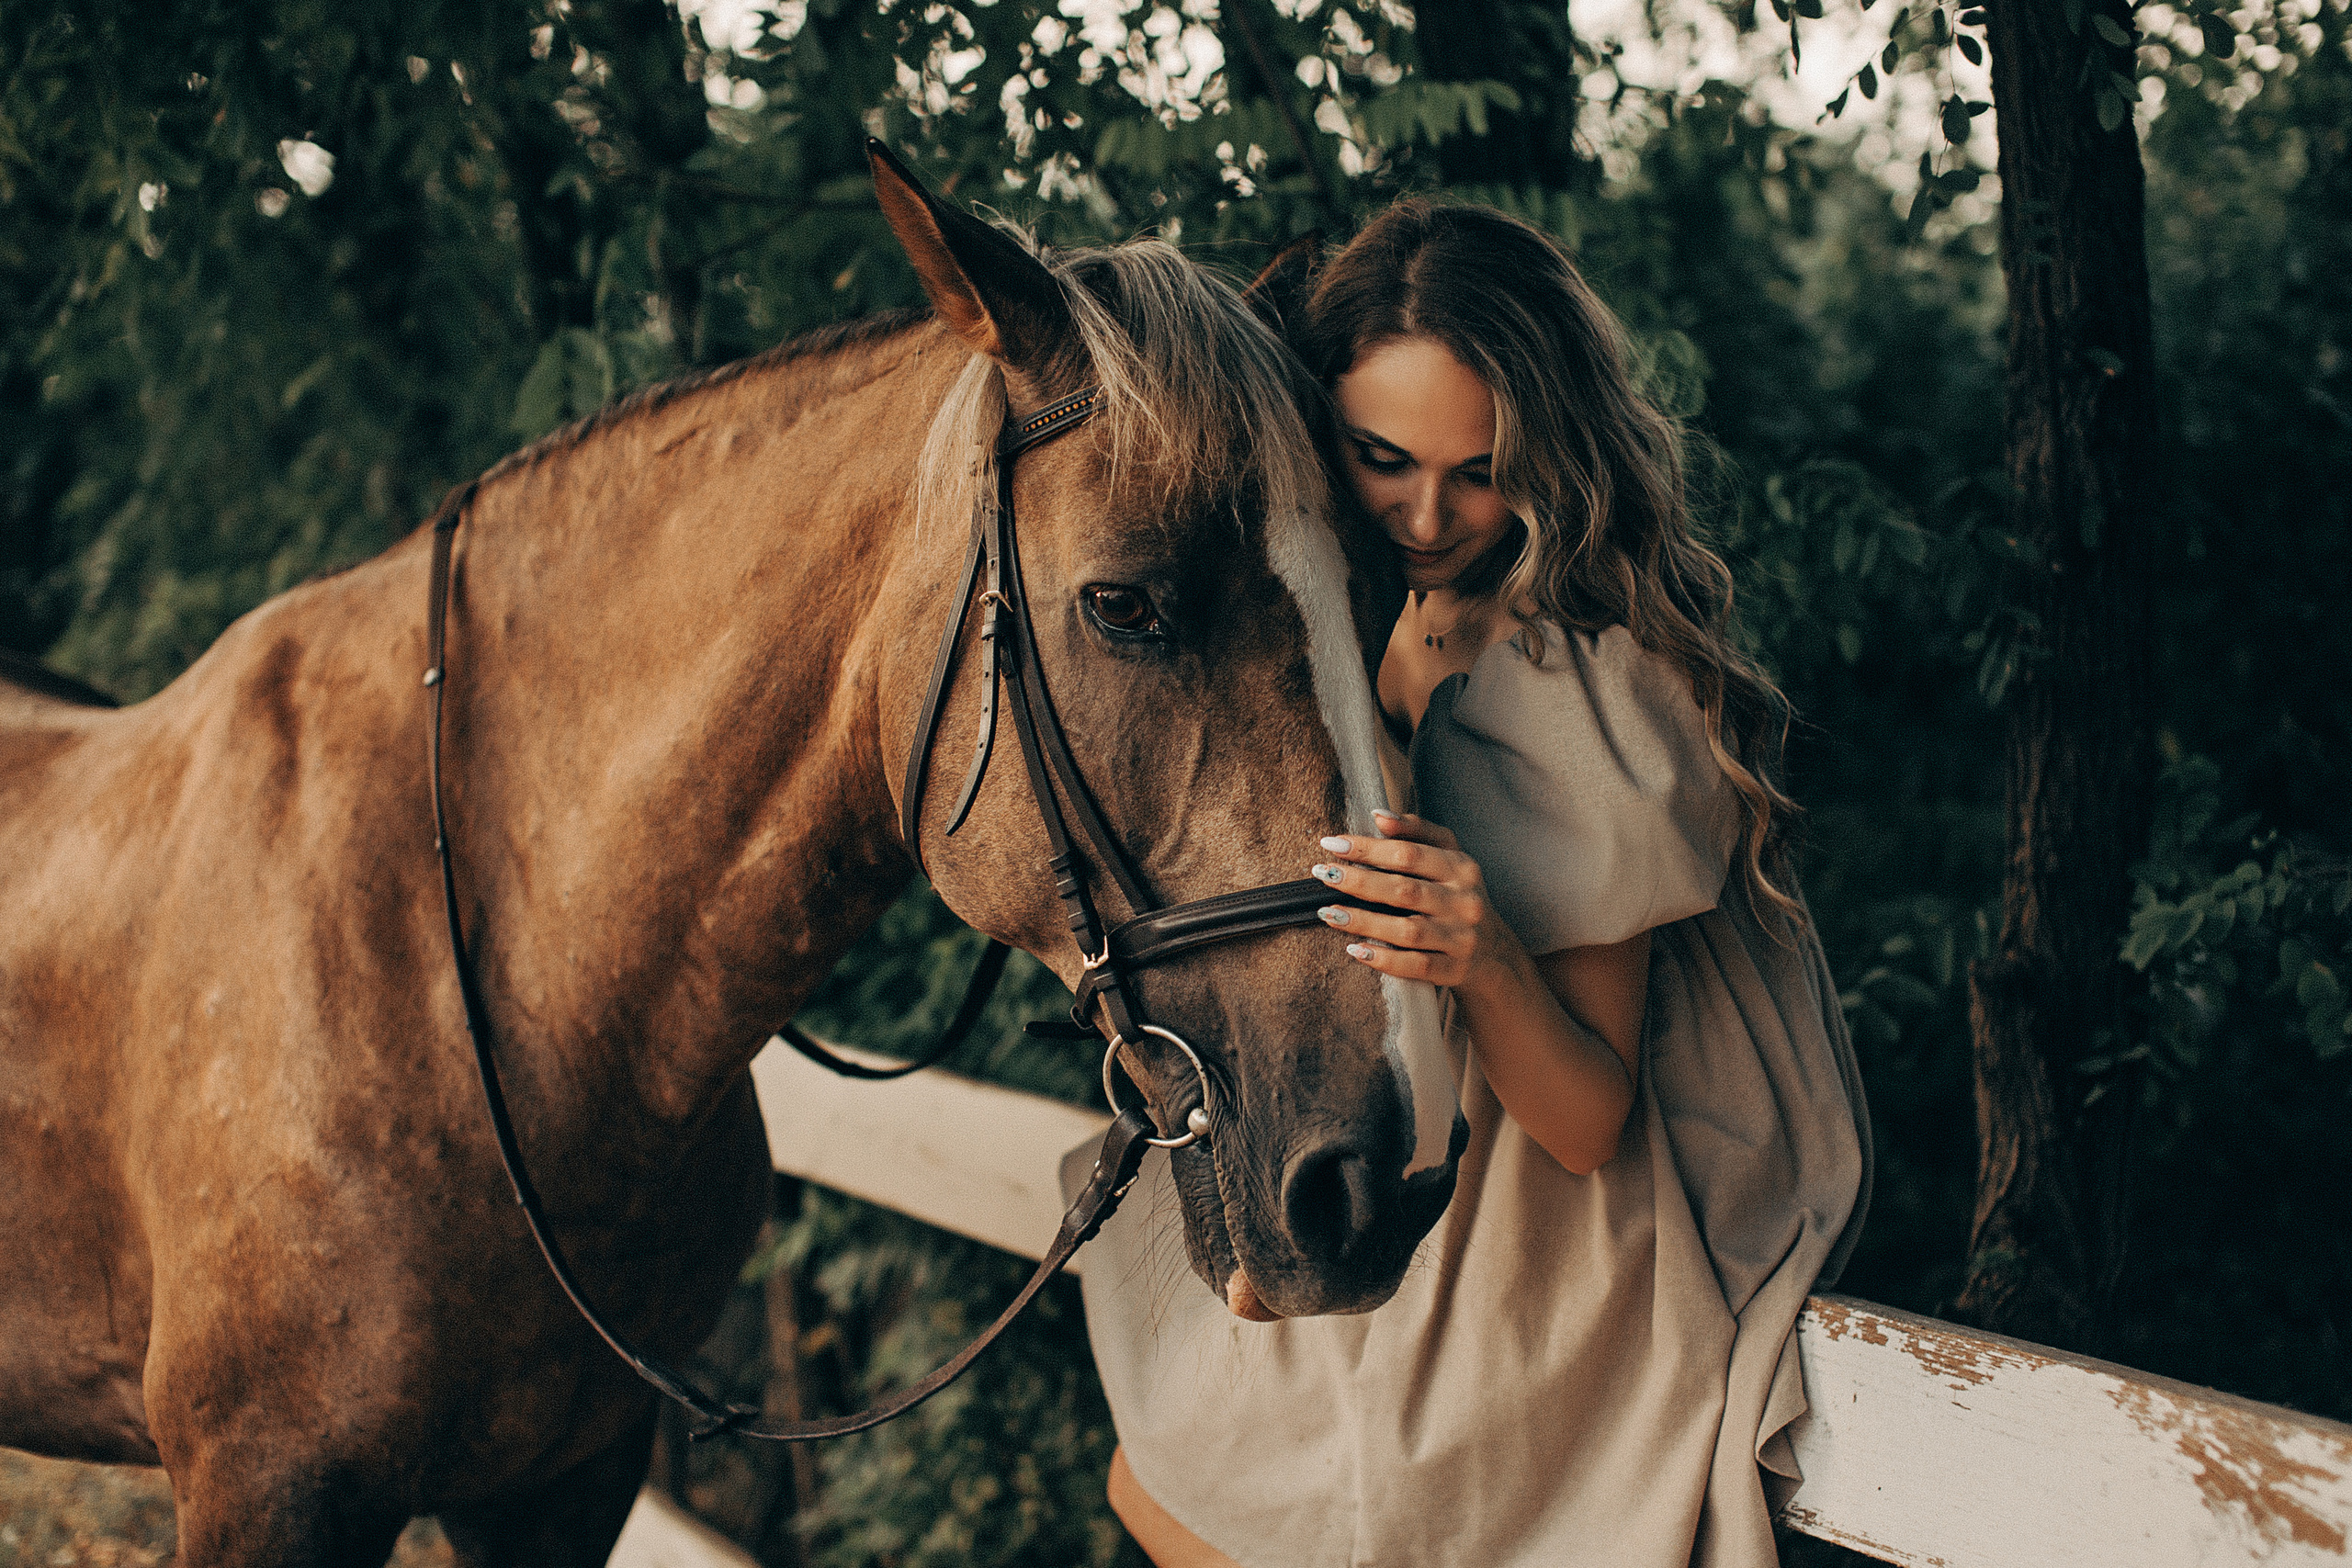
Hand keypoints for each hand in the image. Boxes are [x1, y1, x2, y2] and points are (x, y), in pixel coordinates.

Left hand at [1309, 809, 1506, 988]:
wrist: (1494, 953)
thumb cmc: (1459, 896)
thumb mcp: (1450, 857)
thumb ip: (1417, 832)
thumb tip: (1378, 816)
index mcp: (1461, 868)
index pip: (1410, 854)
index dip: (1369, 848)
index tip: (1332, 843)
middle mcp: (1463, 902)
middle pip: (1405, 890)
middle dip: (1359, 881)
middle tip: (1323, 874)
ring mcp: (1460, 938)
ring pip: (1407, 930)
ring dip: (1364, 922)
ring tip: (1329, 912)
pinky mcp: (1453, 970)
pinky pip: (1416, 966)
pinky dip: (1384, 959)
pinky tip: (1356, 950)